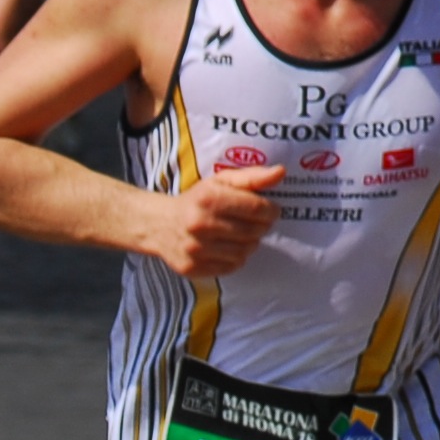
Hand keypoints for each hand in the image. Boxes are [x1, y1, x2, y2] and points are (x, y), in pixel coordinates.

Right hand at [154, 175, 279, 277]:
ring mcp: (196, 249)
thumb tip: (281, 172)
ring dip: (249, 243)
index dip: (270, 210)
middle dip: (261, 227)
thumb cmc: (195, 201)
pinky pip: (231, 266)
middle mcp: (200, 224)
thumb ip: (252, 177)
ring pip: (244, 251)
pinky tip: (227, 247)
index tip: (270, 210)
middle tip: (255, 222)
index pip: (257, 208)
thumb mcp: (220, 182)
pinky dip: (235, 258)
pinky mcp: (193, 267)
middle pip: (253, 232)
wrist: (158, 225)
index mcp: (208, 199)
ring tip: (241, 235)